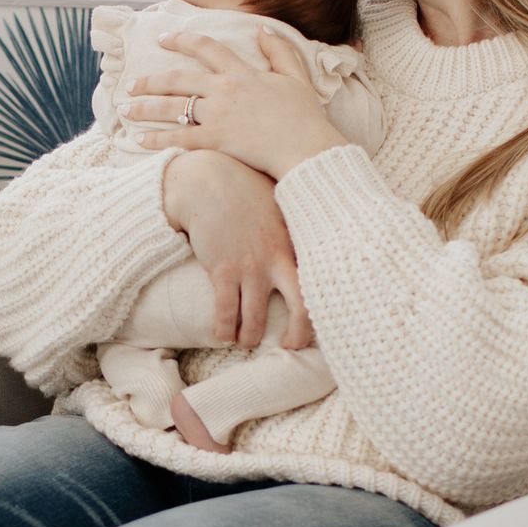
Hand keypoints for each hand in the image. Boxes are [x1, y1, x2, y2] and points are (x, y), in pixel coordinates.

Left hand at [125, 29, 347, 180]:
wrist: (306, 148)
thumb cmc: (305, 116)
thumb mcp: (296, 76)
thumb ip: (279, 51)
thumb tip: (263, 31)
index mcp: (241, 72)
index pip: (205, 47)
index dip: (181, 40)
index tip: (162, 38)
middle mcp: (224, 90)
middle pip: (177, 78)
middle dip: (150, 80)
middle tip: (132, 83)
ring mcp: (217, 115)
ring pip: (171, 106)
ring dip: (144, 107)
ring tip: (125, 108)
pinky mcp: (215, 141)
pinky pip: (177, 138)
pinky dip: (156, 138)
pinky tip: (139, 139)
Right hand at [161, 151, 315, 348]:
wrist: (207, 180)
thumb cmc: (243, 190)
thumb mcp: (279, 206)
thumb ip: (294, 229)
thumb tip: (310, 242)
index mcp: (294, 245)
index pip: (319, 285)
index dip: (320, 309)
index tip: (311, 320)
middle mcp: (277, 260)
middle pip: (301, 309)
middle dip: (296, 335)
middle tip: (288, 346)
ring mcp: (250, 268)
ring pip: (254, 319)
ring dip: (249, 336)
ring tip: (244, 341)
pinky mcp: (222, 271)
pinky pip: (225, 312)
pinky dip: (223, 329)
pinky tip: (222, 335)